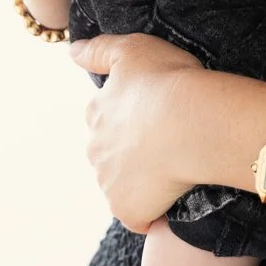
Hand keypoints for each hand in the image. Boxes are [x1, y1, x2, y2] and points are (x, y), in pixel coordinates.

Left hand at [68, 32, 204, 233]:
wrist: (194, 122)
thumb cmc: (169, 81)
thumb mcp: (133, 49)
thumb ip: (98, 50)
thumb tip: (70, 52)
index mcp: (96, 112)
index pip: (107, 121)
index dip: (134, 121)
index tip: (158, 119)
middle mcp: (94, 149)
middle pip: (112, 155)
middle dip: (134, 154)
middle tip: (170, 145)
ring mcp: (108, 182)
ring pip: (122, 185)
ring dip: (142, 183)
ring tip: (176, 170)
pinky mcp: (126, 209)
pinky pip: (138, 216)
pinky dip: (152, 212)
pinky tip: (173, 198)